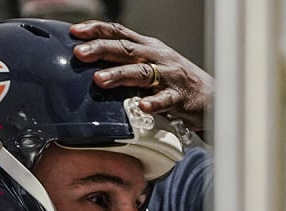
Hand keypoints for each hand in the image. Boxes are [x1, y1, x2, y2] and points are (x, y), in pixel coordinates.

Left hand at [71, 21, 214, 133]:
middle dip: (101, 49)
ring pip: (142, 73)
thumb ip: (124, 63)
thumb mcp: (149, 64)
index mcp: (147, 47)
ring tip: (100, 80)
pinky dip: (154, 102)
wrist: (210, 96)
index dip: (97, 30)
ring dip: (120, 75)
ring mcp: (169, 76)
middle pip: (126, 49)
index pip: (119, 33)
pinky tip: (142, 106)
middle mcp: (157, 57)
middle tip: (79, 53)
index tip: (75, 31)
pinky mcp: (179, 97)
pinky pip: (166, 99)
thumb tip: (90, 64)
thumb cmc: (174, 81)